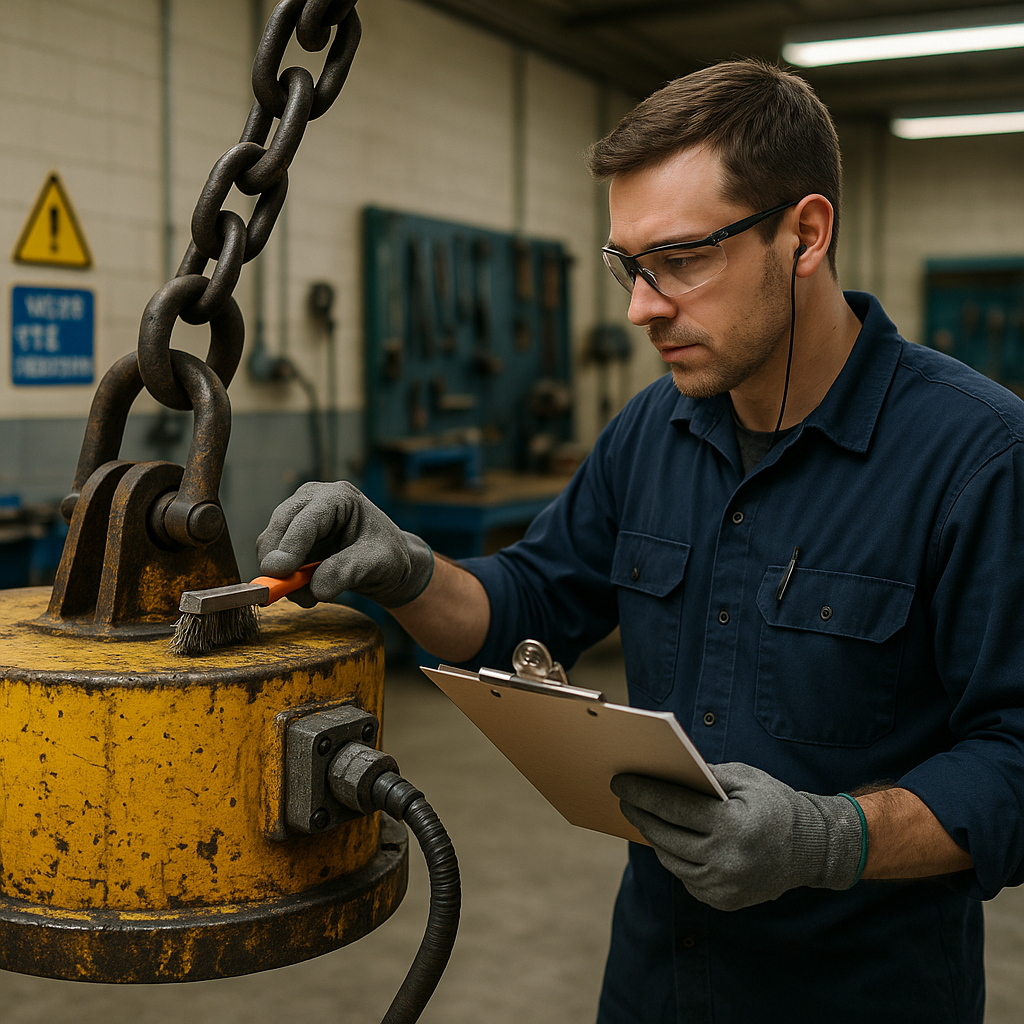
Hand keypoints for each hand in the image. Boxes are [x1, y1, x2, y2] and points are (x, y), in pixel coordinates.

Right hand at [256, 481, 433, 607]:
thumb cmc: (387, 556)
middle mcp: (311, 501)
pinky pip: (274, 561)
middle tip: (287, 593)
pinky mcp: (290, 539)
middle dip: (277, 562)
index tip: (279, 572)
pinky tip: (310, 591)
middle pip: (278, 528)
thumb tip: (315, 588)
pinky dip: (286, 580)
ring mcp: (297, 518)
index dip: (290, 545)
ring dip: (283, 576)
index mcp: (338, 497)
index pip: (305, 519)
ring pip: (270, 547)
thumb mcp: (377, 564)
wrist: (386, 564)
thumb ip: (346, 572)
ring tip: (312, 596)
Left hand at [612, 763, 865, 911]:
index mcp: (733, 826)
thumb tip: (662, 771)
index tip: (620, 782)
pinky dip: (673, 856)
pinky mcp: (722, 900)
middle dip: (639, 813)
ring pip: (670, 859)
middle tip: (622, 797)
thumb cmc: (774, 804)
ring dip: (652, 836)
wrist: (811, 849)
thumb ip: (705, 775)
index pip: (674, 807)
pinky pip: (685, 877)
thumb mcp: (745, 778)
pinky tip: (665, 839)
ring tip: (640, 816)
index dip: (643, 793)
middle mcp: (726, 860)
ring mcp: (724, 886)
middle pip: (665, 835)